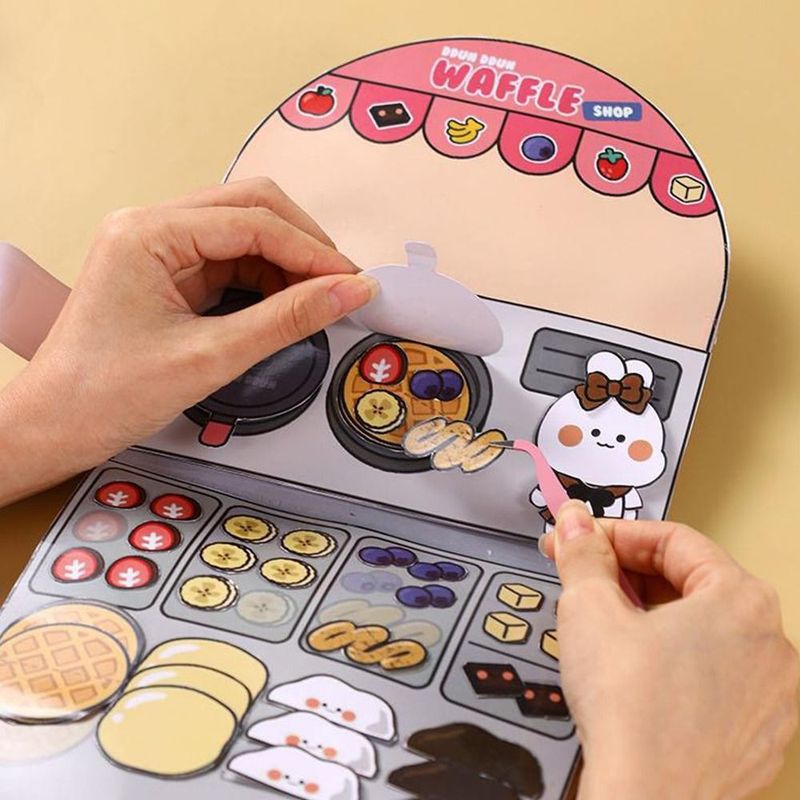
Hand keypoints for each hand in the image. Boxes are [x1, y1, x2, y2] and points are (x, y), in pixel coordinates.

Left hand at [0, 178, 376, 503]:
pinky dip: (266, 278)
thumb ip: (286, 320)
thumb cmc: (104, 394)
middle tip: (342, 285)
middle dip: (303, 244)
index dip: (312, 250)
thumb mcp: (209, 358)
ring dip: (288, 261)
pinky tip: (288, 303)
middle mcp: (150, 228)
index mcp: (147, 234)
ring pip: (244, 232)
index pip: (253, 221)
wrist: (54, 428)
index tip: (353, 281)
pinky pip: (230, 260)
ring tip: (321, 298)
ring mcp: (158, 248)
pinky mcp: (167, 273)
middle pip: (250, 208)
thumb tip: (346, 292)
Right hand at [540, 502, 798, 799]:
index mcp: (742, 602)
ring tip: (603, 626)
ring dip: (649, 617)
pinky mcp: (753, 736)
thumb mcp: (588, 608)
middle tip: (585, 577)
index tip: (583, 539)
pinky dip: (672, 663)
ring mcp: (767, 697)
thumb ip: (582, 553)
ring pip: (702, 632)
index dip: (617, 535)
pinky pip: (712, 678)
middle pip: (691, 583)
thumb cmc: (632, 715)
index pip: (674, 541)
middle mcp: (770, 646)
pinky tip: (633, 674)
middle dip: (629, 574)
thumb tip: (576, 525)